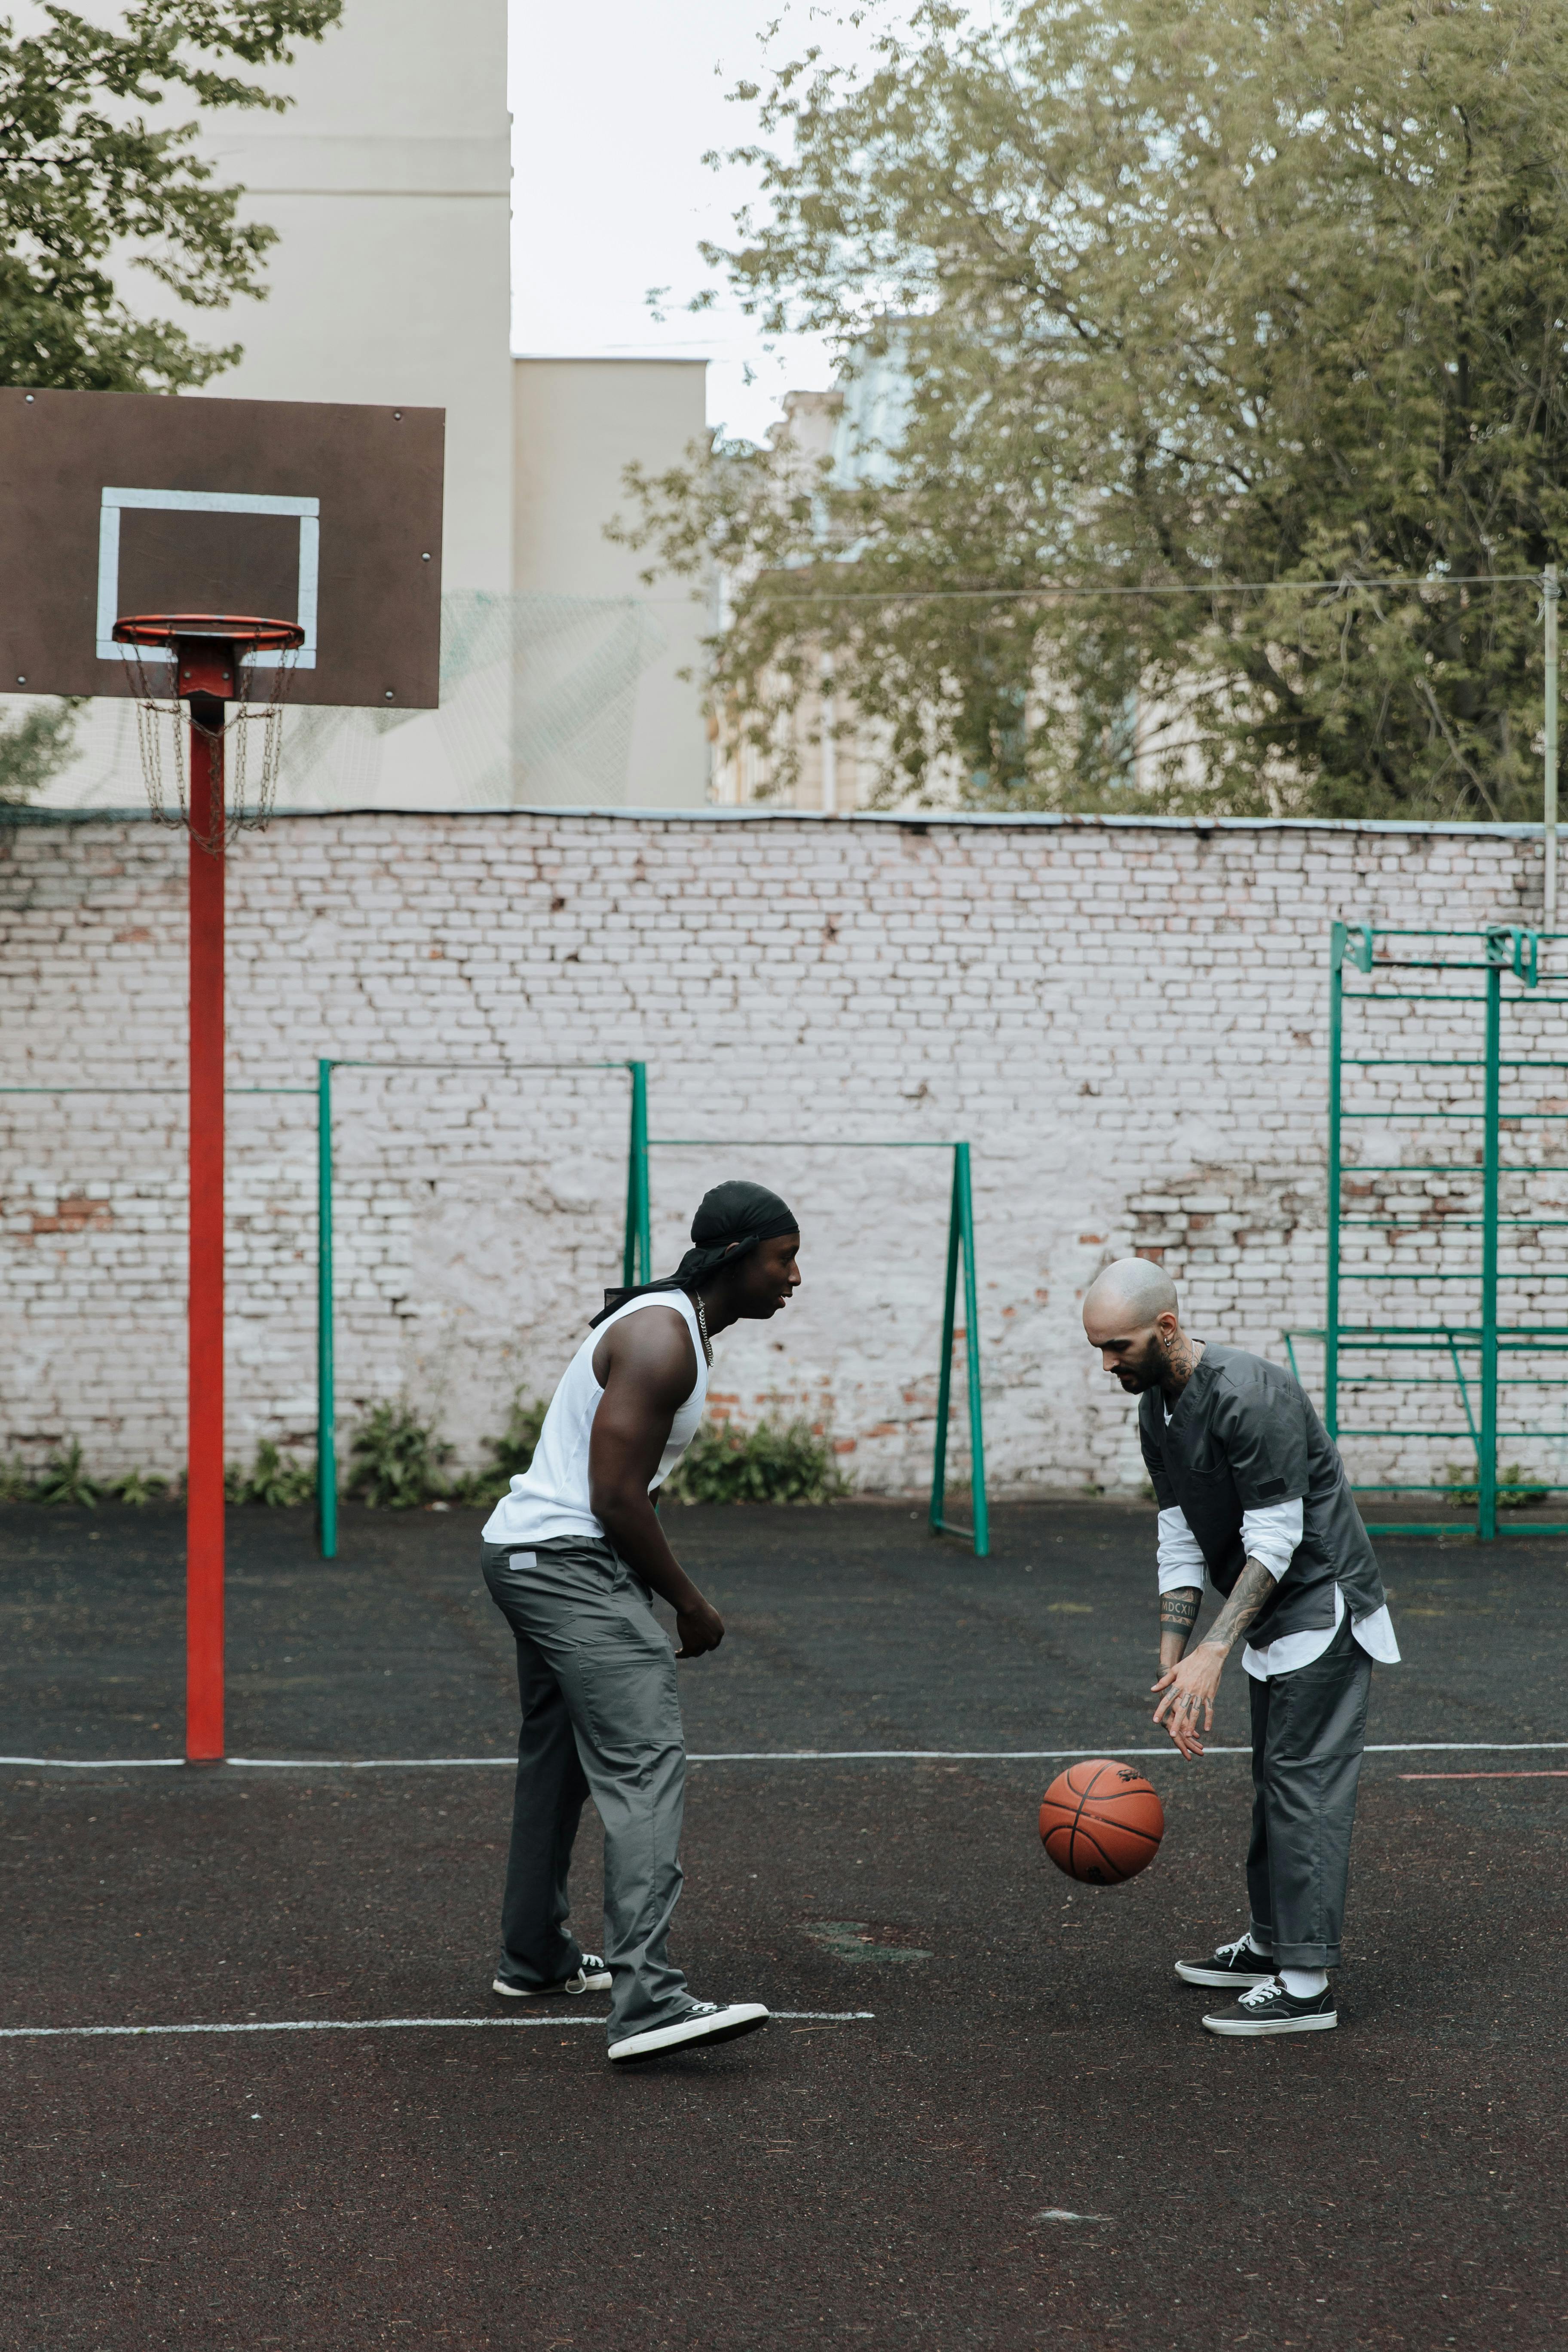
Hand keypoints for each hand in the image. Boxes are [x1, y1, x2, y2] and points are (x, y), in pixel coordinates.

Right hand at [674, 1596, 724, 1659]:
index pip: (713, 1644)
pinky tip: (675, 1653)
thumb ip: (711, 1626)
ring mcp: (702, 1645)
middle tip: (689, 1645)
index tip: (700, 1644)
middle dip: (697, 1648)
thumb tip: (707, 1630)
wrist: (692, 1606)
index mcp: (719, 1632)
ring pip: (694, 1653)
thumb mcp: (711, 1615)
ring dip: (688, 1652)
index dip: (706, 1645)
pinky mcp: (690, 1647)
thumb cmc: (699, 1606)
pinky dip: (680, 1655)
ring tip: (680, 1651)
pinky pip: (684, 1654)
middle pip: (703, 1649)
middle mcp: (712, 1641)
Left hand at [1151, 1643, 1223, 1758]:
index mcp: (1179, 1684)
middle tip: (1172, 1734)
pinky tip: (1207, 1729)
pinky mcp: (1210, 1694)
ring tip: (1187, 1735)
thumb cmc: (1190, 1662)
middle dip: (1176, 1722)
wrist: (1209, 1655)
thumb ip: (1164, 1681)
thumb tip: (1152, 1689)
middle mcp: (1189, 1690)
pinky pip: (1209, 1709)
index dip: (1160, 1710)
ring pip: (1195, 1712)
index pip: (1167, 1699)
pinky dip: (1208, 1719)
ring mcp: (1200, 1693)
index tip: (1155, 1720)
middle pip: (1181, 1709)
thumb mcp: (1175, 1669)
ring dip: (1191, 1724)